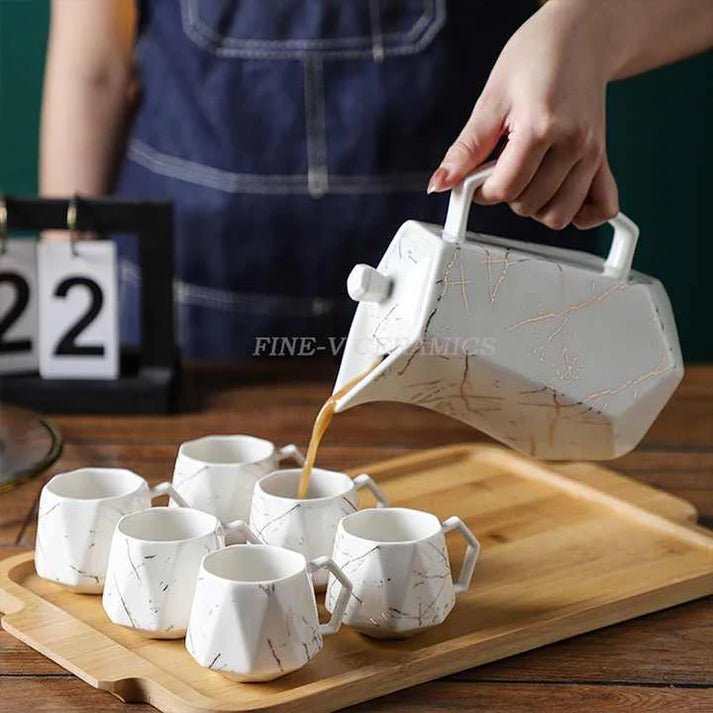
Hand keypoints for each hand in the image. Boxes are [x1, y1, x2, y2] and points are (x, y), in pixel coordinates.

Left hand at [428, 0, 619, 229]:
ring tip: (528, 177)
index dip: (482, 191)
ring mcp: (593, 154)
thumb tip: (440, 184)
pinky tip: (558, 195)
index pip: (505, 189)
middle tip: (504, 167)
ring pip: (559, 215)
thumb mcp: (490, 101)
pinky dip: (578, 213)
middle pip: (530, 206)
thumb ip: (465, 150)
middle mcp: (574, 145)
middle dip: (508, 195)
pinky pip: (601, 208)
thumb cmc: (535, 59)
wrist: (580, 37)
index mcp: (542, 127)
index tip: (478, 176)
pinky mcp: (604, 159)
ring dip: (536, 207)